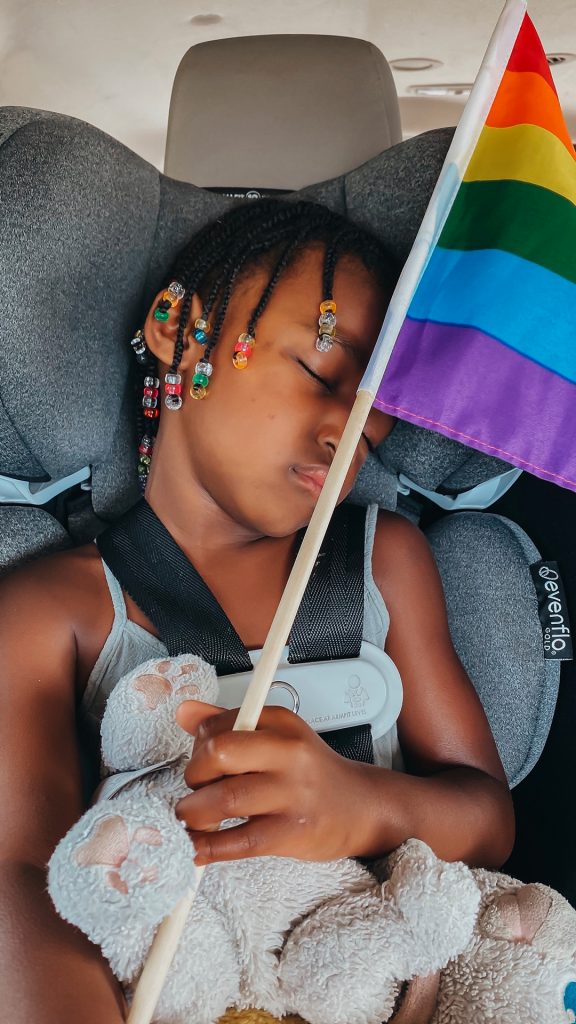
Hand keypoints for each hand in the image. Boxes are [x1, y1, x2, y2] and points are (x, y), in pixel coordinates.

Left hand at [174, 702, 370, 864]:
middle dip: (193, 775)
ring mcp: (291, 794)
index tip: (200, 761)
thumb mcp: (276, 736)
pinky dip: (208, 847)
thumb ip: (228, 723)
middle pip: (218, 754)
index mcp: (281, 722)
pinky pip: (238, 842)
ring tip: (193, 818)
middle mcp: (288, 753)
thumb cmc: (311, 772)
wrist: (360, 807)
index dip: (197, 745)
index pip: (220, 724)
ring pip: (223, 799)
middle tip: (197, 790)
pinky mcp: (291, 832)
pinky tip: (196, 848)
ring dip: (193, 813)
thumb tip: (185, 712)